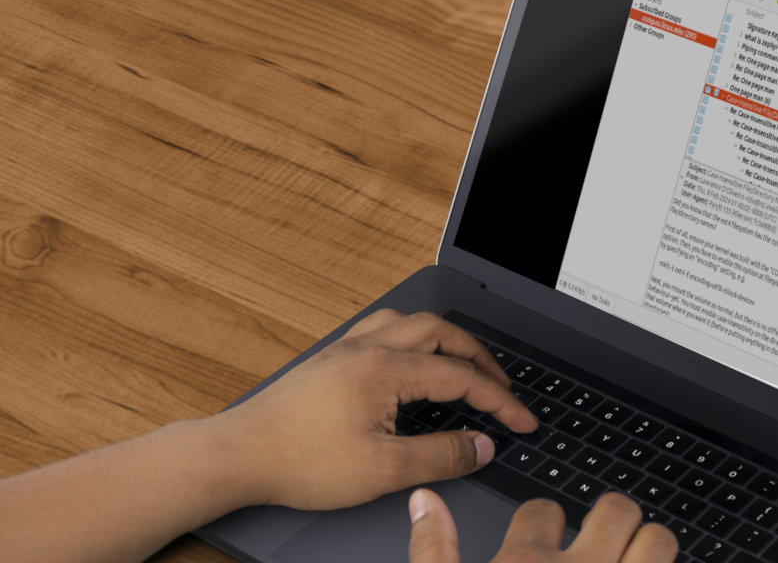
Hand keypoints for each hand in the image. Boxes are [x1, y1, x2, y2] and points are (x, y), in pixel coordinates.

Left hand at [213, 309, 537, 509]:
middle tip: (501, 389)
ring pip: (411, 323)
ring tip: (463, 367)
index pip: (462, 377)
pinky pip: (384, 329)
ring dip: (446, 340)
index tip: (522, 422)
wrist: (238, 455)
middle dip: (480, 359)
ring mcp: (347, 349)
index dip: (500, 402)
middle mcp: (369, 348)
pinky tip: (411, 362)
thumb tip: (481, 446)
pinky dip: (413, 339)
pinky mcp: (331, 360)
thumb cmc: (299, 462)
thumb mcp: (383, 470)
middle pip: (443, 333)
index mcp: (387, 369)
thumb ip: (441, 456)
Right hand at [407, 489, 677, 562]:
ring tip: (636, 556)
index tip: (542, 540)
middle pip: (615, 511)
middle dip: (611, 519)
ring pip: (658, 542)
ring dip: (649, 547)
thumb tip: (425, 502)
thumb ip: (432, 550)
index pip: (544, 511)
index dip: (542, 523)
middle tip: (602, 537)